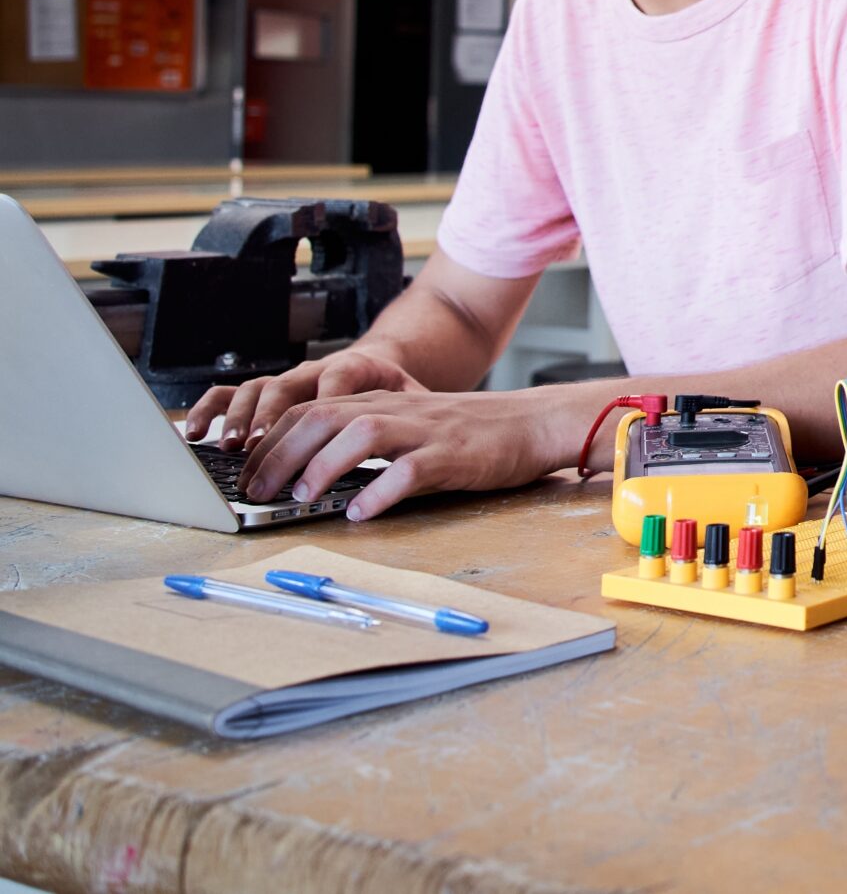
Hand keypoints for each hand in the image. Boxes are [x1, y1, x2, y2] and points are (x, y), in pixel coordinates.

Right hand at [184, 347, 425, 450]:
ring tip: (230, 445)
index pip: (337, 381)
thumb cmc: (396, 391)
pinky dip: (209, 409)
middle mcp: (315, 372)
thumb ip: (413, 415)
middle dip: (271, 419)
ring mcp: (287, 380)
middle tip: (259, 449)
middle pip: (288, 389)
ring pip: (256, 389)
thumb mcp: (413, 399)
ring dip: (239, 417)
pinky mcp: (268, 391)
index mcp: (356, 369)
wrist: (381, 367)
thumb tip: (414, 447)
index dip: (323, 406)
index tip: (315, 436)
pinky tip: (194, 432)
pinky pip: (231, 393)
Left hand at [235, 387, 567, 520]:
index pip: (311, 410)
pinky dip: (380, 492)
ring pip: (362, 433)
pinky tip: (362, 513)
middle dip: (280, 452)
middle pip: (324, 416)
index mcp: (382, 402)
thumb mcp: (411, 425)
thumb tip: (308, 473)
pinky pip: (411, 470)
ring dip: (323, 465)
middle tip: (256, 490)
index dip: (271, 440)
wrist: (533, 422)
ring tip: (301, 495)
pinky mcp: (454, 454)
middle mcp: (397, 410)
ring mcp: (426, 430)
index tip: (246, 474)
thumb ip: (367, 441)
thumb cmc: (471, 432)